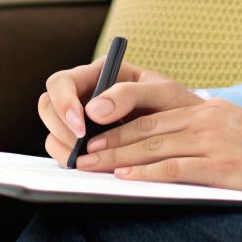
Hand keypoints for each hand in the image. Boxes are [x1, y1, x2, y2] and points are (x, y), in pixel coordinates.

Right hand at [37, 55, 203, 166]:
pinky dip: (71, 160)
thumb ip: (128, 93)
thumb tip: (93, 110)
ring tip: (88, 160)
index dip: (64, 102)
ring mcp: (82, 122)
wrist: (194, 132)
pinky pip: (64, 151)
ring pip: (52, 132)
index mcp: (98, 75)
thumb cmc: (179, 106)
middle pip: (47, 106)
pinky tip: (91, 167)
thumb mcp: (161, 93)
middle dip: (60, 127)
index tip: (82, 124)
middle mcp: (85, 96)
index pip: (62, 82)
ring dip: (63, 147)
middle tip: (82, 147)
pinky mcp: (86, 145)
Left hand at [72, 96, 241, 197]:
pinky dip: (146, 173)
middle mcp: (203, 121)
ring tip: (92, 167)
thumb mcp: (232, 125)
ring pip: (153, 148)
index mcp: (204, 110)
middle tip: (81, 154)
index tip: (94, 137)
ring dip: (117, 159)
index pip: (151, 117)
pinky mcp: (220, 167)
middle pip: (145, 130)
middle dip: (109, 143)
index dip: (118, 127)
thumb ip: (201, 129)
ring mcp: (211, 143)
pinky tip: (126, 178)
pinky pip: (174, 169)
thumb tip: (167, 146)